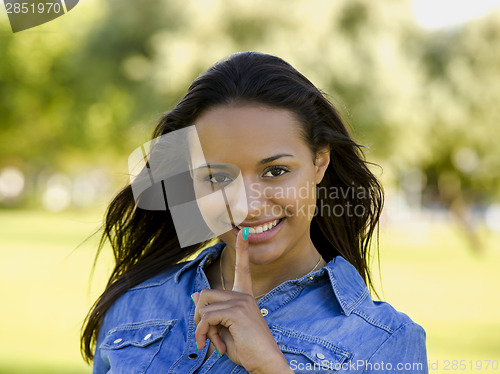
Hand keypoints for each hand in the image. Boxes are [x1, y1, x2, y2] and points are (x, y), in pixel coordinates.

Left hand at [191, 229, 292, 372]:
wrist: (266, 363)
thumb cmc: (248, 349)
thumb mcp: (225, 330)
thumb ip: (212, 313)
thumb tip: (195, 296)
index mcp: (245, 297)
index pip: (243, 268)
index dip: (243, 249)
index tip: (244, 231)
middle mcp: (244, 296)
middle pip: (205, 294)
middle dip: (199, 318)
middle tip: (207, 337)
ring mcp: (241, 301)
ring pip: (203, 305)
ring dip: (202, 328)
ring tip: (214, 343)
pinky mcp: (237, 311)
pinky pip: (206, 317)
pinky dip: (203, 333)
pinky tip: (214, 346)